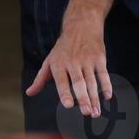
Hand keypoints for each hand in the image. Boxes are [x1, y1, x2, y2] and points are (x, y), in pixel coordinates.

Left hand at [24, 0, 114, 116]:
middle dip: (83, 98)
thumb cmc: (63, 48)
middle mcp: (73, 62)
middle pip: (79, 83)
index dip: (65, 93)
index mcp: (58, 64)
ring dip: (95, 97)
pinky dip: (106, 85)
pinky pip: (103, 74)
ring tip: (96, 112)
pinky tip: (108, 97)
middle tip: (87, 113)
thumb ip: (40, 79)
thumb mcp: (49, 60)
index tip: (68, 105)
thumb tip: (29, 93)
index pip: (61, 80)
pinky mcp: (99, 58)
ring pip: (92, 81)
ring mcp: (87, 60)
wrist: (81, 25)